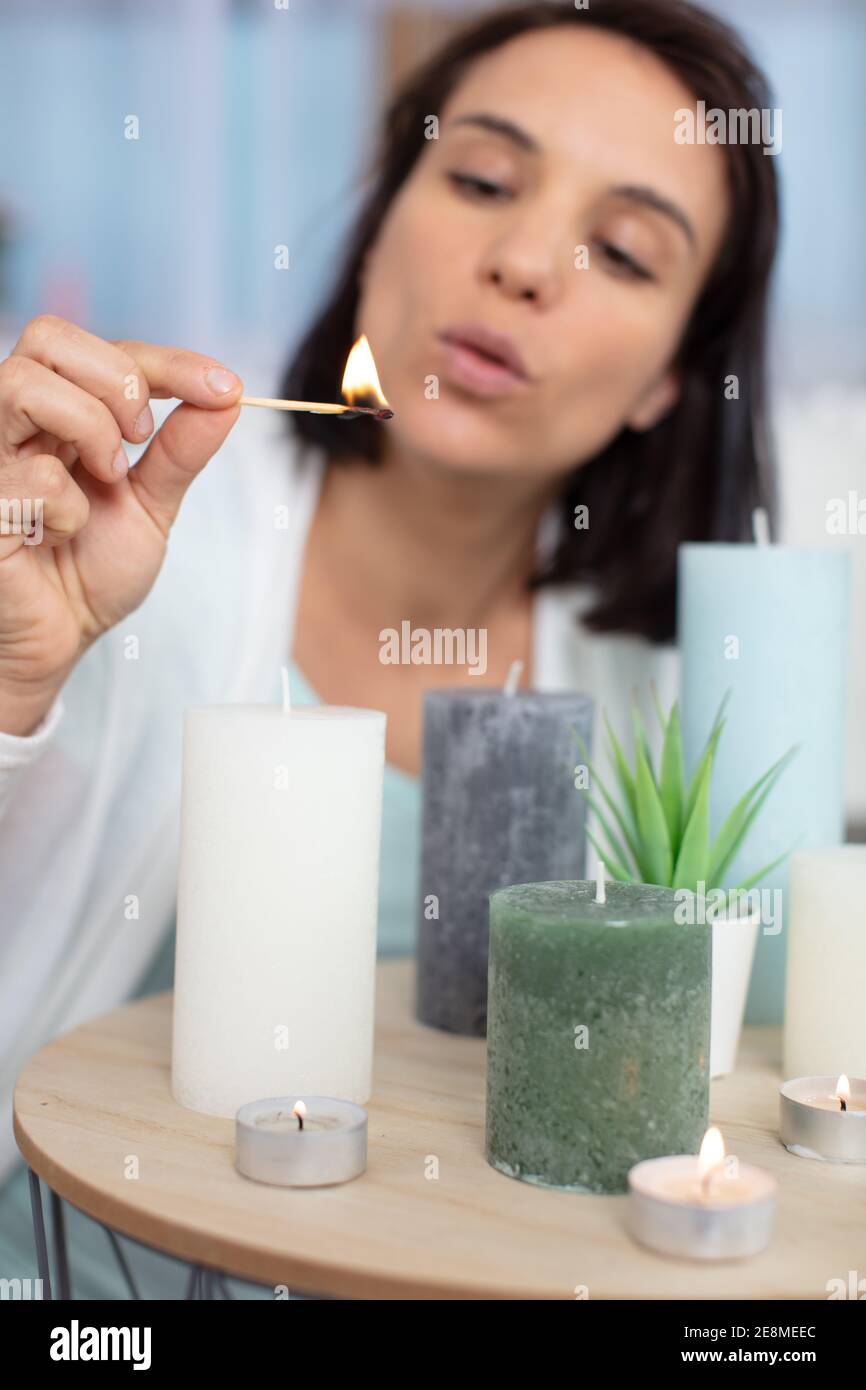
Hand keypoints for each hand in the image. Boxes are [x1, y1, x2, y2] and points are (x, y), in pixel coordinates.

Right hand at [0, 314, 242, 733]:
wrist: (55, 641)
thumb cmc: (88, 573)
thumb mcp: (151, 505)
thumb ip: (181, 451)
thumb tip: (226, 396)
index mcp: (56, 413)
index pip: (104, 351)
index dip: (167, 362)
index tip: (224, 387)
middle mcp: (15, 421)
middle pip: (48, 337)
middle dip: (118, 381)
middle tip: (142, 438)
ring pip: (25, 383)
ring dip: (89, 428)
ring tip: (109, 478)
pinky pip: (33, 477)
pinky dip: (68, 508)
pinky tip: (60, 535)